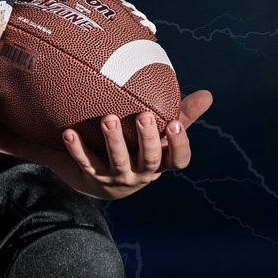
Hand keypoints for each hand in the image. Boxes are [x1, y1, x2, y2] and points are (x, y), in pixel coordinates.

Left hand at [60, 91, 212, 199]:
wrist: (109, 182)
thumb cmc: (143, 148)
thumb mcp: (163, 135)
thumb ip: (183, 115)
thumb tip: (208, 95)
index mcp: (162, 162)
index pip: (178, 160)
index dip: (178, 145)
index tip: (175, 125)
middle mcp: (142, 173)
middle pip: (148, 159)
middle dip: (147, 139)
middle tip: (144, 116)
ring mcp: (118, 177)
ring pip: (117, 161)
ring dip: (113, 141)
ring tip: (108, 120)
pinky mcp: (94, 177)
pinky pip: (86, 163)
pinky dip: (77, 149)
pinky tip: (69, 133)